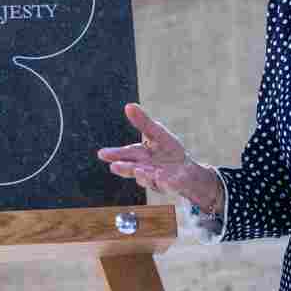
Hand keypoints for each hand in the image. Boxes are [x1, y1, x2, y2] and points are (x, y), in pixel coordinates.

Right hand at [97, 103, 221, 211]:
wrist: (188, 171)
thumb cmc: (168, 151)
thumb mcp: (157, 133)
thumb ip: (143, 123)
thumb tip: (128, 105)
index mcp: (140, 156)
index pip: (126, 154)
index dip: (114, 154)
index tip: (101, 154)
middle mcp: (146, 169)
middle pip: (133, 169)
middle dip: (124, 168)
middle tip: (114, 167)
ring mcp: (158, 180)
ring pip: (149, 179)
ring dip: (144, 176)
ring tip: (139, 171)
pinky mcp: (173, 185)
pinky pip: (170, 184)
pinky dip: (166, 182)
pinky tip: (165, 178)